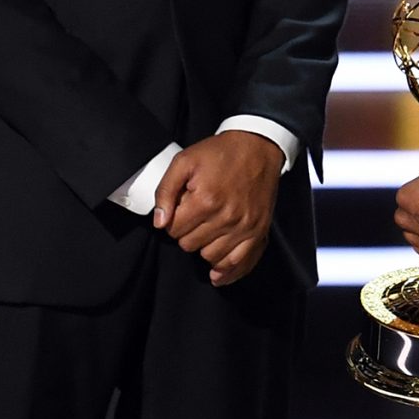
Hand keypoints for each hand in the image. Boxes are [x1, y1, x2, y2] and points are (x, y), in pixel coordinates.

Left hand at [152, 131, 284, 285]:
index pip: (174, 230)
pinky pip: (239, 263)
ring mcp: (245, 226)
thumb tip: (159, 222)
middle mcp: (226, 217)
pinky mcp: (258, 231)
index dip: (173, 220)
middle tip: (195, 216)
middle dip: (187, 233)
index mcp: (205, 199)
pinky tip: (217, 272)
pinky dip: (226, 270)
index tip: (181, 210)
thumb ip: (165, 190)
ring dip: (204, 247)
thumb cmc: (221, 153)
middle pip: (190, 246)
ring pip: (210, 257)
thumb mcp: (185, 161)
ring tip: (208, 229)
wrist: (258, 146)